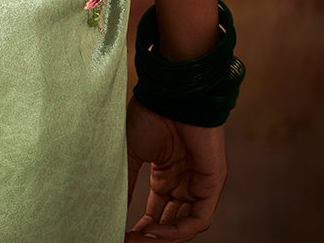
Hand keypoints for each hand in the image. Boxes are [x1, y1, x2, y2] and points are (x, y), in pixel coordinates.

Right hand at [124, 98, 226, 239]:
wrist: (170, 95)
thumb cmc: (150, 115)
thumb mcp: (131, 153)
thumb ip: (126, 182)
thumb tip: (111, 208)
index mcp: (165, 175)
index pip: (155, 213)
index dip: (140, 228)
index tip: (119, 234)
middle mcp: (183, 183)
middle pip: (170, 223)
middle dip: (150, 236)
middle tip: (127, 241)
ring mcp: (198, 185)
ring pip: (183, 225)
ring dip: (162, 237)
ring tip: (138, 240)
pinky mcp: (212, 185)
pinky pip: (198, 219)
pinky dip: (177, 231)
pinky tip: (154, 231)